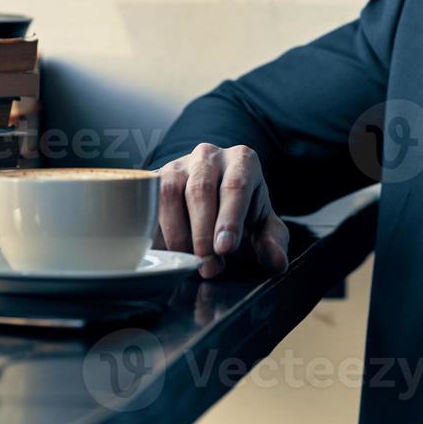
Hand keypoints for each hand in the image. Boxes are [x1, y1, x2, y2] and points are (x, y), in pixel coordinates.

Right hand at [155, 143, 289, 278]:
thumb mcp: (264, 227)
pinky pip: (147, 200)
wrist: (216, 199)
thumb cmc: (243, 213)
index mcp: (242, 160)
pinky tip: (165, 252)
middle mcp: (209, 155)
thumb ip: (273, 243)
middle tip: (208, 267)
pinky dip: (154, 228)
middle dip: (203, 234)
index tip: (225, 249)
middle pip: (201, 190)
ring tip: (188, 262)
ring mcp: (178, 164)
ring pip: (170, 192)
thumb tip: (275, 260)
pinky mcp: (154, 179)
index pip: (236, 186)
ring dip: (177, 233)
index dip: (230, 219)